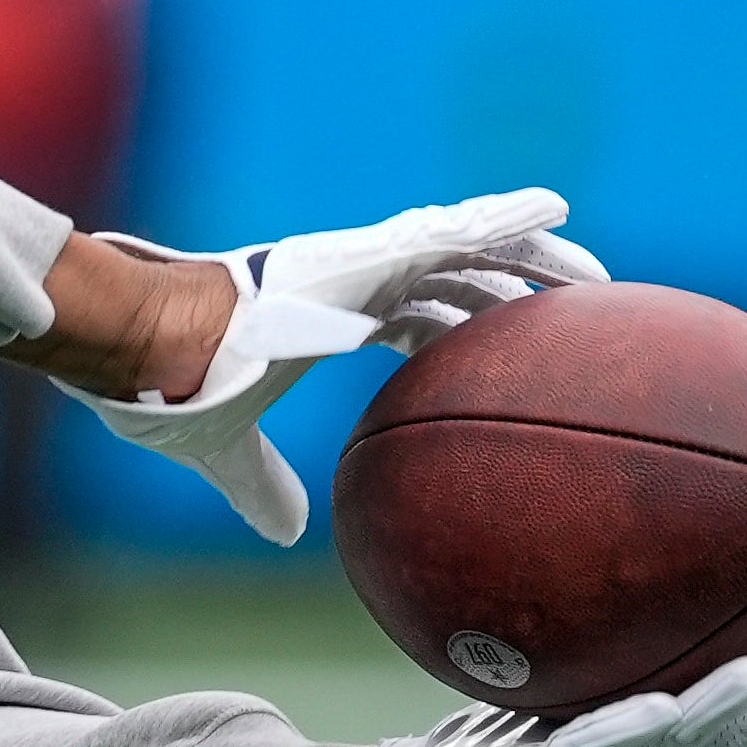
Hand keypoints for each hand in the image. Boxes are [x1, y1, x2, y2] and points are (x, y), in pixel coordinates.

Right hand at [47, 188, 606, 543]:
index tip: (505, 349)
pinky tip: (556, 212)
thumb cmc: (178, 383)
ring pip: (468, 249)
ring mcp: (363, 258)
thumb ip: (261, 483)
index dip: (463, 326)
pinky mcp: (364, 249)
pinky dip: (505, 218)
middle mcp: (355, 279)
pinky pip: (451, 229)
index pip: (418, 315)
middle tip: (574, 320)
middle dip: (514, 293)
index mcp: (332, 315)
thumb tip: (284, 534)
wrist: (152, 343)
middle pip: (457, 279)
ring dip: (532, 258)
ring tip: (593, 277)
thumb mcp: (225, 447)